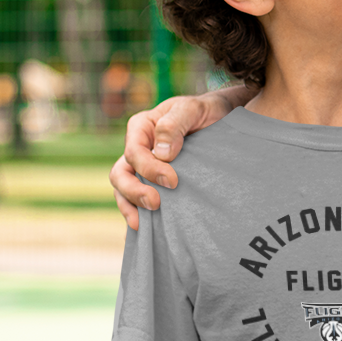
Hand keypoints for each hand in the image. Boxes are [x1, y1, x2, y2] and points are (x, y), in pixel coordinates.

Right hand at [112, 92, 238, 227]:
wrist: (221, 119)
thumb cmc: (205, 111)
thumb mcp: (192, 109)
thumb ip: (174, 125)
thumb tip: (161, 153)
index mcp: (141, 128)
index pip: (133, 152)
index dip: (148, 169)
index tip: (172, 181)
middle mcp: (138, 149)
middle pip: (120, 174)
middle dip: (133, 192)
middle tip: (155, 204)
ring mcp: (143, 169)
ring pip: (124, 191)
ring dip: (131, 208)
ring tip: (144, 224)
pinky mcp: (155, 184)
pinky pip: (138, 202)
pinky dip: (139, 215)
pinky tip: (147, 231)